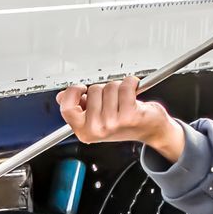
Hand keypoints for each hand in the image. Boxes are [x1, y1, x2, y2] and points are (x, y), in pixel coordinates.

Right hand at [56, 78, 187, 161]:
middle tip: (112, 100)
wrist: (150, 129)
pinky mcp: (128, 115)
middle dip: (102, 90)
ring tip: (123, 99)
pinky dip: (132, 83)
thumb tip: (62, 96)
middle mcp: (96, 129)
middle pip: (91, 91)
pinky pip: (125, 86)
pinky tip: (134, 91)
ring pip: (108, 87)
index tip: (81, 88)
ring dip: (118, 87)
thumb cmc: (125, 122)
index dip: (72, 93)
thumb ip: (79, 106)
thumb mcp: (96, 117)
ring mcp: (112, 123)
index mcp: (84, 131)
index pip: (67, 108)